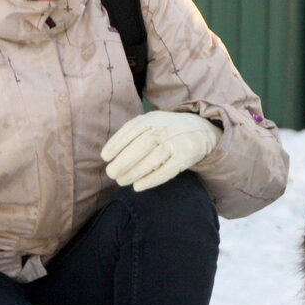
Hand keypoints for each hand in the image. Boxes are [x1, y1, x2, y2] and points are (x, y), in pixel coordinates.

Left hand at [101, 111, 222, 190]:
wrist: (199, 129)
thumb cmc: (166, 129)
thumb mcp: (151, 121)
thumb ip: (133, 132)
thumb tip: (110, 154)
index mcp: (152, 118)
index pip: (131, 131)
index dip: (116, 144)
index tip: (105, 157)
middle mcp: (164, 129)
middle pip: (140, 146)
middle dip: (122, 161)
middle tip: (111, 173)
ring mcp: (175, 143)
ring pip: (152, 160)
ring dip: (134, 173)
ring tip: (121, 181)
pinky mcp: (184, 157)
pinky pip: (167, 171)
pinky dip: (151, 180)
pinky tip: (138, 186)